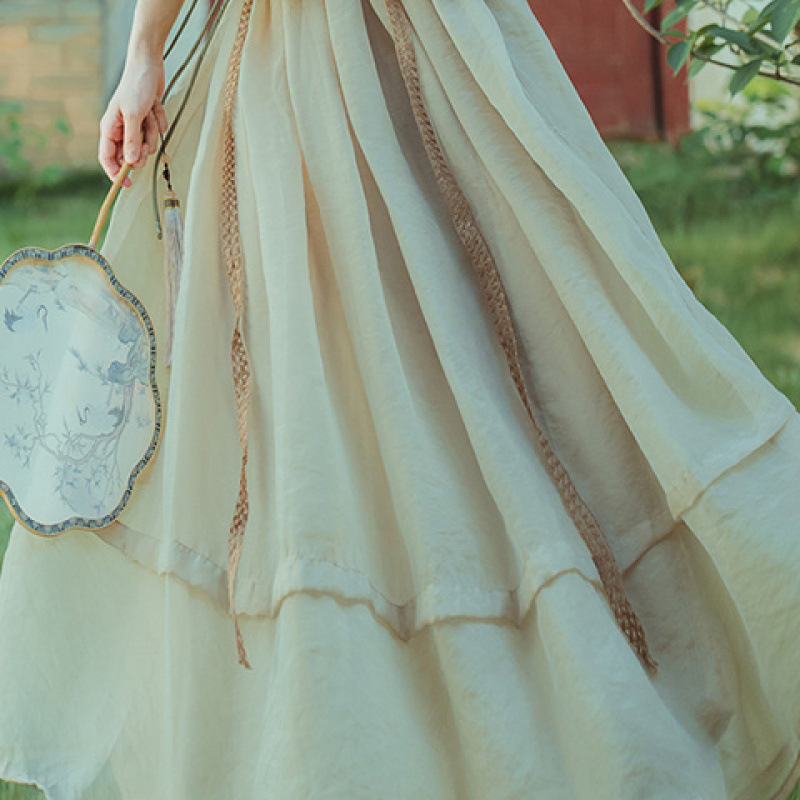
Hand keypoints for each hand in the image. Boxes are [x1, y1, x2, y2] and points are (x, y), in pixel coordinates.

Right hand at [98, 54, 168, 187]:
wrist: (149, 65)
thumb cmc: (136, 85)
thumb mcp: (133, 114)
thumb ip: (132, 140)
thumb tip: (129, 162)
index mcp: (110, 128)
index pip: (107, 158)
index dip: (115, 174)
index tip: (127, 184)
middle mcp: (121, 129)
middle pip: (131, 156)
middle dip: (142, 150)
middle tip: (146, 141)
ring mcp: (135, 125)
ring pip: (148, 144)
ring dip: (152, 130)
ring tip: (150, 112)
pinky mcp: (148, 120)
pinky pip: (158, 131)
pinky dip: (159, 119)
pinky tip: (155, 105)